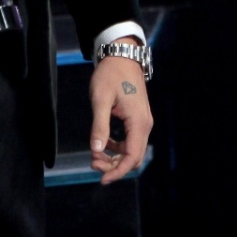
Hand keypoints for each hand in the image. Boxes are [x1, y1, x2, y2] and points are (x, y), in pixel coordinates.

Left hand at [88, 40, 152, 185]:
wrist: (121, 56)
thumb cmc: (110, 75)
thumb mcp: (100, 100)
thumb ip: (99, 127)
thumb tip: (96, 151)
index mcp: (138, 122)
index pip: (132, 157)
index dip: (117, 172)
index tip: (102, 179)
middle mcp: (144, 124)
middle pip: (133, 157)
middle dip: (113, 166)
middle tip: (92, 163)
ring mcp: (143, 122)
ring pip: (132, 151)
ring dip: (114, 158)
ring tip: (95, 155)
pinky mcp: (138, 119)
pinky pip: (130, 141)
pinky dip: (117, 148)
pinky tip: (103, 145)